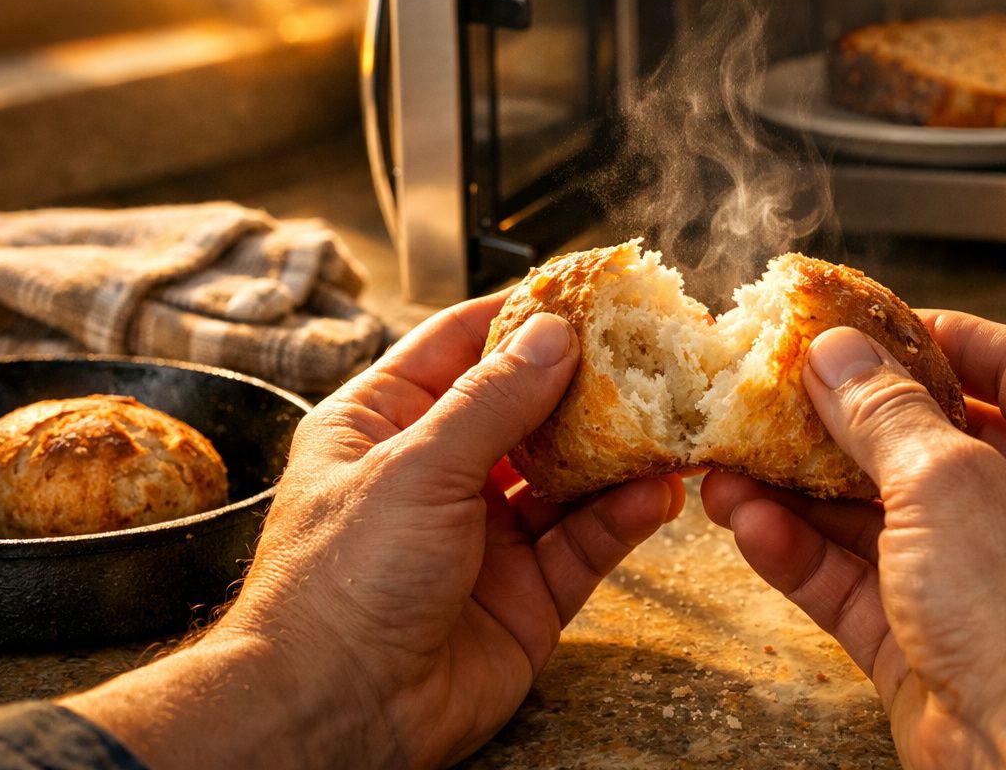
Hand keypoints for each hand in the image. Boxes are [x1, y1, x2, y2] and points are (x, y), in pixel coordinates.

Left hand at [64, 293, 684, 768]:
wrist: (336, 716)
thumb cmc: (337, 589)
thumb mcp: (414, 470)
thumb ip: (491, 402)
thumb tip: (553, 335)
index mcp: (385, 425)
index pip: (460, 344)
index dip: (522, 314)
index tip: (584, 288)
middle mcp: (438, 472)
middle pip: (527, 406)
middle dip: (587, 382)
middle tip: (649, 352)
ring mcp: (486, 533)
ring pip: (568, 474)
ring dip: (617, 450)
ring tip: (669, 421)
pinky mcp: (527, 592)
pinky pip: (586, 540)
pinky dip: (623, 515)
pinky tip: (656, 492)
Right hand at [702, 311, 1005, 769]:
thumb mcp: (950, 482)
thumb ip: (883, 413)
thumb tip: (835, 350)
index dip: (946, 335)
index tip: (872, 321)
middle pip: (933, 442)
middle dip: (850, 417)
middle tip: (780, 386)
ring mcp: (981, 585)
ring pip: (881, 518)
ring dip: (804, 488)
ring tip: (732, 454)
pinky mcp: (930, 645)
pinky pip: (859, 585)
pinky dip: (804, 553)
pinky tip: (746, 522)